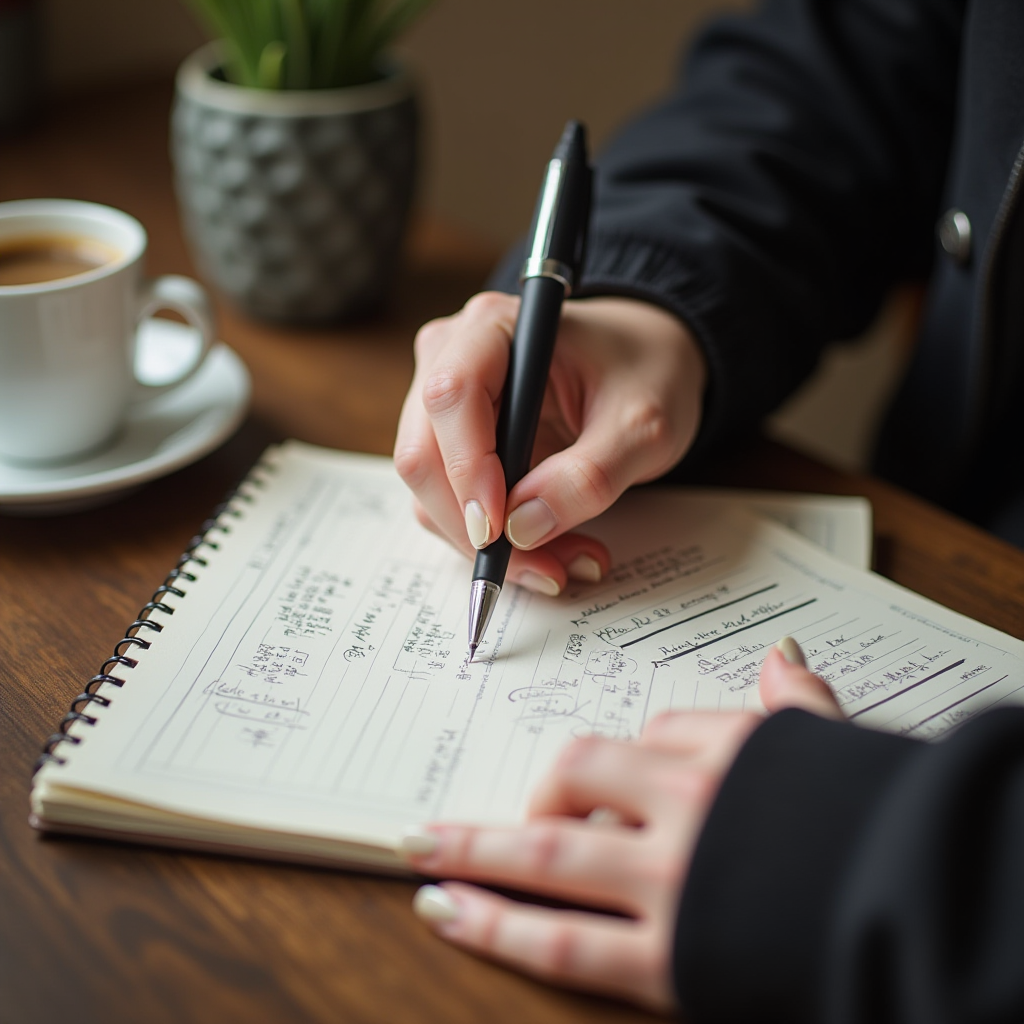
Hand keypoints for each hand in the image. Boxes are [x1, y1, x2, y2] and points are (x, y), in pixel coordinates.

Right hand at [394, 293, 705, 594]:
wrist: (648, 363)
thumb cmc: (647, 372)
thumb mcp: (644, 424)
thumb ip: (590, 474)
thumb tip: (523, 528)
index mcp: (496, 327)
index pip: (452, 396)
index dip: (467, 469)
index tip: (501, 531)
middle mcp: (452, 357)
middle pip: (424, 453)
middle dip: (477, 527)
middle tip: (549, 571)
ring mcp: (445, 403)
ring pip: (431, 491)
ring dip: (489, 545)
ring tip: (567, 563)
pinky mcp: (453, 443)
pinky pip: (450, 504)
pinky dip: (494, 541)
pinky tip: (550, 549)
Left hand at [400, 638, 842, 1009]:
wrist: (927, 900)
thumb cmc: (881, 818)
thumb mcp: (840, 745)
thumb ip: (800, 700)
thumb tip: (783, 654)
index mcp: (732, 745)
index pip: (652, 733)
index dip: (618, 762)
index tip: (597, 782)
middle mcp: (688, 799)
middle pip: (581, 770)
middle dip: (528, 789)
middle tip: (474, 805)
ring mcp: (670, 874)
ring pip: (550, 849)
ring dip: (476, 846)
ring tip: (421, 848)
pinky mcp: (668, 954)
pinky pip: (567, 940)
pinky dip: (498, 925)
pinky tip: (449, 911)